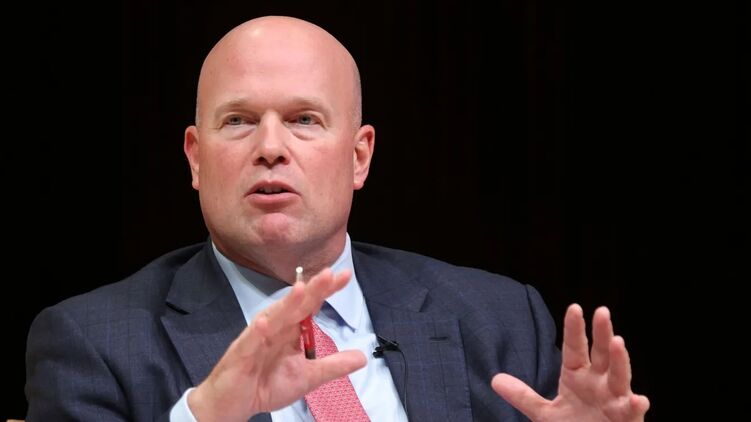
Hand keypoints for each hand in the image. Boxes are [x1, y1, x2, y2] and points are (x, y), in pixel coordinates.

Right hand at [188, 268, 366, 420]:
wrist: (234, 405)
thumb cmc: (266, 384)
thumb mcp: (307, 377)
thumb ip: (333, 365)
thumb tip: (362, 357)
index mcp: (290, 330)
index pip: (311, 305)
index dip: (326, 291)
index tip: (344, 276)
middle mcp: (275, 328)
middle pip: (295, 305)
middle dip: (312, 289)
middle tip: (328, 274)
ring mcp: (257, 338)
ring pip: (274, 317)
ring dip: (286, 303)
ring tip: (301, 289)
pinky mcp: (242, 354)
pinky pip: (250, 341)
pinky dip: (257, 332)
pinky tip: (264, 323)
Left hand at [491, 304, 648, 421]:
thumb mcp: (544, 413)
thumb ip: (523, 396)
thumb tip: (495, 380)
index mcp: (578, 376)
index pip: (575, 348)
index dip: (574, 329)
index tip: (574, 308)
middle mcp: (598, 383)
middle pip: (600, 354)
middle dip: (602, 333)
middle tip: (601, 311)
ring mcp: (614, 399)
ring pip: (619, 376)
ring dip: (620, 360)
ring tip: (617, 342)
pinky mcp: (626, 419)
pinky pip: (632, 411)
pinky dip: (636, 405)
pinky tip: (639, 399)